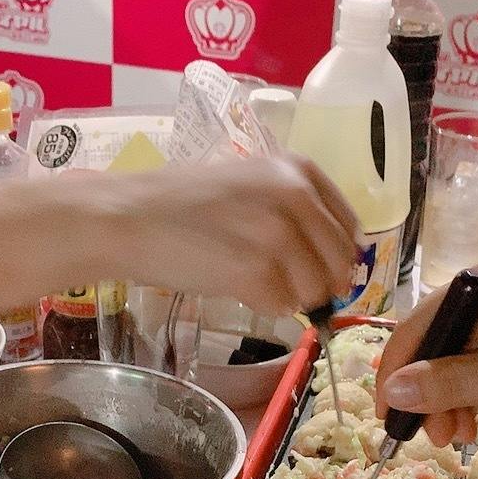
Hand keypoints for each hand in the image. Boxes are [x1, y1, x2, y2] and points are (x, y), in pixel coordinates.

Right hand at [115, 155, 359, 317]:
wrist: (129, 218)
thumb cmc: (183, 205)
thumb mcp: (249, 184)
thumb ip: (293, 210)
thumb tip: (333, 261)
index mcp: (298, 170)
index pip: (348, 228)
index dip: (335, 257)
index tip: (315, 269)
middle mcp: (295, 197)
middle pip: (338, 264)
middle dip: (317, 285)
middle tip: (283, 286)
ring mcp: (277, 235)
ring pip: (314, 291)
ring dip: (289, 298)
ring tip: (250, 281)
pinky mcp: (256, 271)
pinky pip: (283, 308)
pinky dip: (263, 308)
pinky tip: (234, 287)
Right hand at [376, 265, 477, 443]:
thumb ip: (447, 383)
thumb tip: (391, 393)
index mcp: (472, 289)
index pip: (413, 332)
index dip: (393, 378)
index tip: (386, 420)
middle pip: (430, 348)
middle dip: (427, 396)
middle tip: (436, 439)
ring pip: (450, 359)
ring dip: (448, 401)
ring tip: (460, 437)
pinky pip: (473, 361)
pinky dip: (469, 393)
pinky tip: (475, 420)